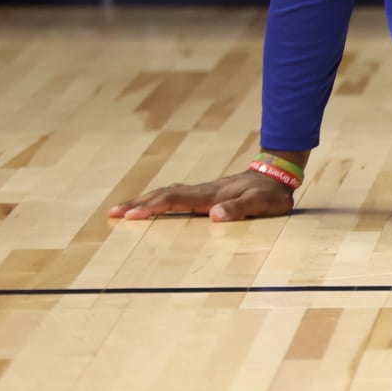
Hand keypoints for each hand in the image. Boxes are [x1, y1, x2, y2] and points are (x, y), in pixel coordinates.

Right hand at [108, 169, 295, 221]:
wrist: (279, 174)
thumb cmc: (271, 193)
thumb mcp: (261, 203)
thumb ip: (239, 208)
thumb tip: (213, 215)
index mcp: (211, 195)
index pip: (176, 199)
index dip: (153, 207)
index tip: (131, 215)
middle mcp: (203, 191)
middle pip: (165, 194)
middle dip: (138, 203)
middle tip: (112, 212)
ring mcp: (204, 191)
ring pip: (168, 193)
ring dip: (145, 200)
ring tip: (123, 209)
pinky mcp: (206, 193)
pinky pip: (176, 196)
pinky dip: (158, 199)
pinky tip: (152, 204)